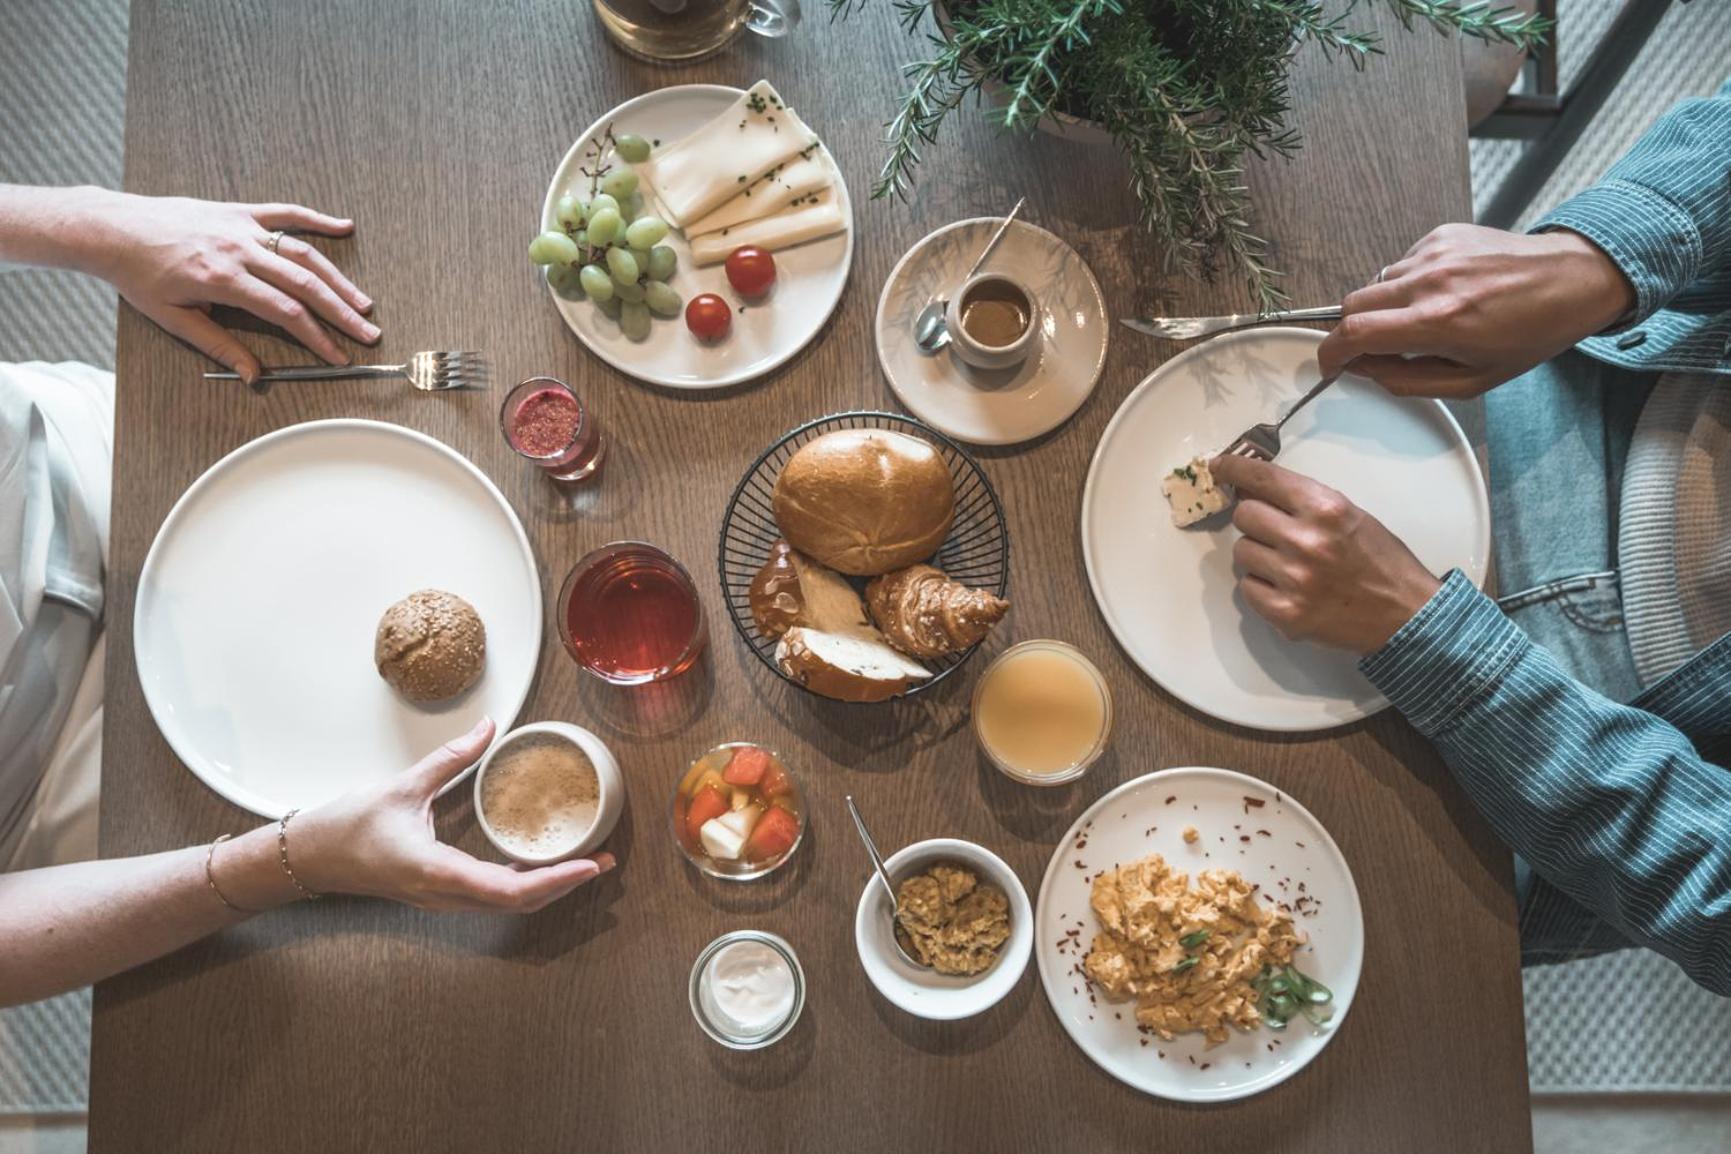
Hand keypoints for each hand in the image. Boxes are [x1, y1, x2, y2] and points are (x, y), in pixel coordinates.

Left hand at [77, 189, 378, 382]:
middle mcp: (239, 251)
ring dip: (339, 278)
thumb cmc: (138, 275)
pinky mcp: (239, 211)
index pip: (286, 313)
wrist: (113, 229)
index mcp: (223, 280)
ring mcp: (242, 227)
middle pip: (305, 284)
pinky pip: (286, 213)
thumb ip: (219, 345)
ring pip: (303, 253)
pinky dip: (317, 219)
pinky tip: (345, 227)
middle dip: (341, 312)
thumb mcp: (174, 319)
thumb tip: (254, 375)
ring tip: (363, 302)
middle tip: (369, 333)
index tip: (338, 356)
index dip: (317, 337)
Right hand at [286, 718, 614, 912]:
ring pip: (506, 904)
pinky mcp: (440, 894)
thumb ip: (450, 758)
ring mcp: (441, 899)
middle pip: (517, 903)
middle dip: (564, 885)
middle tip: (603, 862)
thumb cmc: (347, 827)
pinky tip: (541, 866)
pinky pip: (491, 897)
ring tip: (584, 865)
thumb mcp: (402, 786)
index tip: (588, 866)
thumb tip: (488, 726)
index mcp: (437, 872)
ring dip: (548, 888)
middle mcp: (444, 895)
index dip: (554, 880)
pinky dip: (524, 885)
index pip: (508, 888)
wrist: (310, 858)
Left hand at [1209, 454, 1441, 655]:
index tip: (1219, 466)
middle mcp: (1307, 541)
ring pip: (1242, 552)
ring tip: (1289, 565)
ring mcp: (1294, 579)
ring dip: (1258, 556)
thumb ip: (1302, 501)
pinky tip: (1288, 589)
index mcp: (1326, 508)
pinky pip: (1247, 589)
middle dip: (1255, 520)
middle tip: (1275, 531)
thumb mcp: (1349, 515)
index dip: (1234, 468)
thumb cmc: (1380, 560)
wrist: (1406, 614)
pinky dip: (1261, 588)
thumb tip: (1251, 488)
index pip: (1264, 478)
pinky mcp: (1286, 613)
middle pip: (1244, 515)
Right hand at [1315, 223, 1634, 398]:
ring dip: (1382, 307)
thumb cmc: (1531, 334)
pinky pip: (1400, 265)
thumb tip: (1364, 371)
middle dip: (1352, 331)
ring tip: (1420, 319)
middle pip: (1351, 304)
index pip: (1354, 332)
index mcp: (1438, 322)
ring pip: (1375, 284)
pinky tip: (1440, 293)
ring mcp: (1434, 252)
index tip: (1331, 364)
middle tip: (1371, 348)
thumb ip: (1407, 381)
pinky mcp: (1441, 234)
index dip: (1330, 353)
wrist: (1572, 279)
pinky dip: (1407, 284)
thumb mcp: (1471, 381)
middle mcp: (1430, 282)